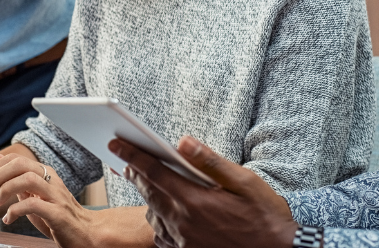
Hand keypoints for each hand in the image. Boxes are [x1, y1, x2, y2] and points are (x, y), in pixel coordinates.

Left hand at [0, 153, 100, 247]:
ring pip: (28, 179)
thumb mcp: (34, 195)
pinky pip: (34, 204)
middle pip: (21, 164)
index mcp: (44, 172)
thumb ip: (17, 179)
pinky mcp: (57, 213)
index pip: (16, 158)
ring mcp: (55, 195)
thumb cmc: (56, 215)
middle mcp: (51, 179)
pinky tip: (9, 218)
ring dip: (7, 189)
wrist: (85, 232)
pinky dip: (16, 210)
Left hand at [109, 135, 298, 247]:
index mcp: (194, 202)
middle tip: (125, 158)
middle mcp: (183, 224)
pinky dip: (158, 219)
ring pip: (152, 214)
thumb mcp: (243, 180)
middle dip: (134, 173)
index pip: (153, 172)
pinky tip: (166, 210)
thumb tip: (183, 141)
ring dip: (148, 196)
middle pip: (148, 192)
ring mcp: (184, 242)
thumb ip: (210, 161)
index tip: (114, 143)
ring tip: (148, 180)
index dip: (131, 155)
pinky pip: (162, 235)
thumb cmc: (264, 213)